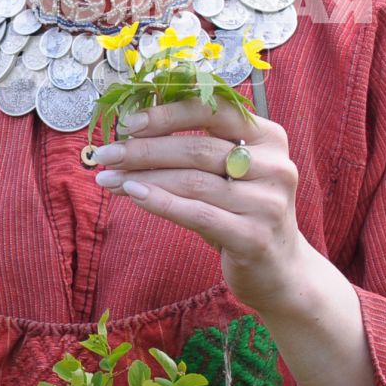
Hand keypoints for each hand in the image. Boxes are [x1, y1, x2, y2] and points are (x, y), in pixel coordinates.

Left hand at [91, 98, 385, 385]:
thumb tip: (132, 129)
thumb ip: (196, 146)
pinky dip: (161, 202)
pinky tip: (132, 194)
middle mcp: (275, 165)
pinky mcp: (255, 237)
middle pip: (198, 147)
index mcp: (270, 137)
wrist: (281, 273)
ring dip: (143, 177)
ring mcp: (268, 203)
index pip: (215, 111)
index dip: (169, 112)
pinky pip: (198, 214)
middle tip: (104, 152)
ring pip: (194, 181)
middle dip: (144, 148)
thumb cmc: (241, 214)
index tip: (127, 120)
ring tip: (106, 178)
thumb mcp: (228, 174)